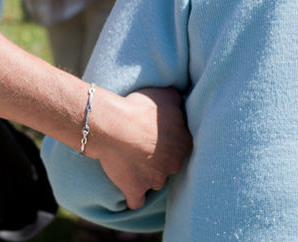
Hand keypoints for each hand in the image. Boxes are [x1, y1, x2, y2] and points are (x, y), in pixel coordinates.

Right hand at [92, 87, 191, 209]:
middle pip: (171, 165)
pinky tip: (130, 191)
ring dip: (148, 176)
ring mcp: (156, 179)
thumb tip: (182, 103)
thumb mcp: (165, 95)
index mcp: (184, 142)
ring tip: (134, 163)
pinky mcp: (136, 189)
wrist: (113, 126)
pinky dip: (133, 197)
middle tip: (144, 146)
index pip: (184, 145)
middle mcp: (174, 164)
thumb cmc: (138, 108)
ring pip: (157, 182)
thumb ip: (178, 101)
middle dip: (160, 159)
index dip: (171, 141)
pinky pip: (136, 202)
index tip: (158, 135)